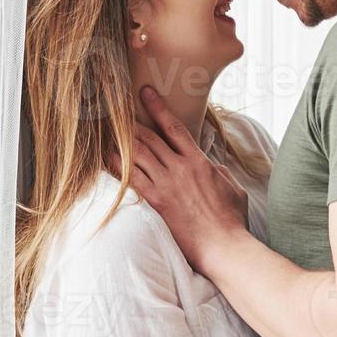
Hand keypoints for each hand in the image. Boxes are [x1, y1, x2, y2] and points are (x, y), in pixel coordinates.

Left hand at [105, 87, 250, 272]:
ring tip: (105, 129)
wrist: (224, 245)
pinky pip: (131, 178)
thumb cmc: (231, 219)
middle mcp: (179, 168)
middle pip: (150, 137)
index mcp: (199, 161)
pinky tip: (105, 158)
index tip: (146, 92)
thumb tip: (211, 164)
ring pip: (137, 153)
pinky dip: (117, 166)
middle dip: (132, 121)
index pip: (174, 127)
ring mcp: (166, 184)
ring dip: (120, 140)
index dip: (158, 107)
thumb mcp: (231, 186)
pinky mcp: (156, 201)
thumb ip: (218, 171)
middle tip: (115, 110)